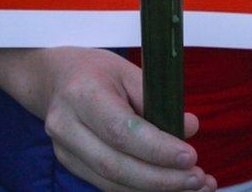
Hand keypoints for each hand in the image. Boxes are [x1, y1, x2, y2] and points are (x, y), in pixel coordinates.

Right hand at [0, 47, 215, 191]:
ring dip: (155, 189)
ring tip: (194, 186)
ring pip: (112, 183)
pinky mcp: (71, 166)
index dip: (157, 149)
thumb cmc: (94, 71)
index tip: (190, 156)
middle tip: (198, 179)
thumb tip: (189, 128)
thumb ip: (158, 99)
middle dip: (161, 178)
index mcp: (82, 94)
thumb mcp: (127, 70)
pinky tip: (171, 186)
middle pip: (116, 165)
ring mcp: (65, 151)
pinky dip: (141, 189)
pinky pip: (109, 185)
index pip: (121, 131)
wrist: (53, 79)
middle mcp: (66, 127)